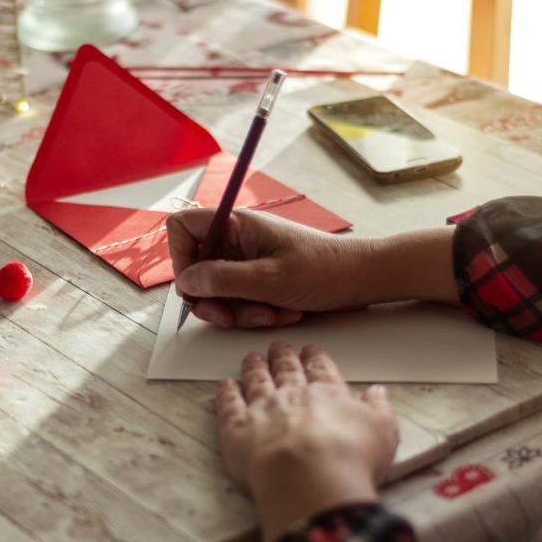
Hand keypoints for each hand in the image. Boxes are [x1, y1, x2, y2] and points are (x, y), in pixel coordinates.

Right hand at [167, 209, 372, 327]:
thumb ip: (221, 280)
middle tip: (231, 317)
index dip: (179, 257)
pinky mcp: (260, 280)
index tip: (195, 285)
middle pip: (198, 269)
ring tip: (272, 313)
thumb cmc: (323, 271)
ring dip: (240, 311)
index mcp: (237, 225)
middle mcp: (238, 240)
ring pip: (219, 292)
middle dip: (214, 299)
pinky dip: (256, 312)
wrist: (362, 280)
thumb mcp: (268, 280)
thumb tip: (186, 281)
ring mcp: (248, 261)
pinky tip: (283, 313)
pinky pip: (240, 301)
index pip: (182, 228)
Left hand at [215, 342, 398, 541]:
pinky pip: (229, 405)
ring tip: (252, 358)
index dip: (315, 358)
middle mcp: (292, 396)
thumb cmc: (348, 458)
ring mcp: (261, 410)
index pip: (320, 369)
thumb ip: (379, 409)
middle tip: (279, 346)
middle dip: (282, 356)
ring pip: (256, 381)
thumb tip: (379, 393)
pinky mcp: (236, 429)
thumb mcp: (382, 431)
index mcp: (326, 394)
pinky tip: (225, 385)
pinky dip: (226, 393)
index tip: (311, 350)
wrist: (310, 478)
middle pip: (285, 369)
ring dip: (254, 368)